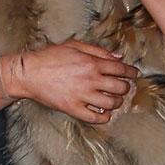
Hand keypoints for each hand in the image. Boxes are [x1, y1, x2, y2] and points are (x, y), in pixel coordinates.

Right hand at [7, 41, 137, 125]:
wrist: (29, 73)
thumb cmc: (49, 57)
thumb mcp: (74, 46)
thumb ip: (97, 51)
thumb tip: (117, 57)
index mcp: (92, 63)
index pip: (121, 69)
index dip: (132, 73)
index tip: (135, 75)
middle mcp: (90, 79)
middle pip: (120, 87)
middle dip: (125, 88)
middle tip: (122, 88)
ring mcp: (82, 95)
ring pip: (111, 103)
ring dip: (116, 103)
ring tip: (113, 101)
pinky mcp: (73, 108)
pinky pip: (95, 118)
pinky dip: (104, 117)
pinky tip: (104, 113)